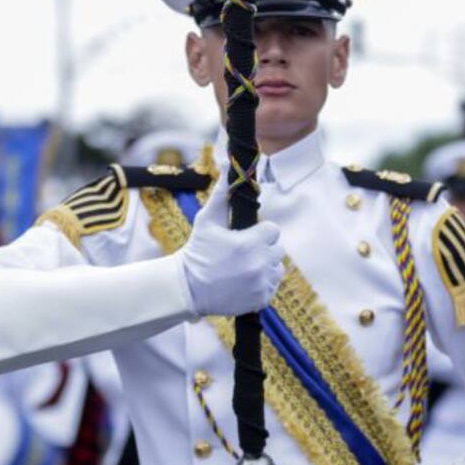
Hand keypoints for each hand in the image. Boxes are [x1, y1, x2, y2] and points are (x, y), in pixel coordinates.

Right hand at [177, 182, 284, 317]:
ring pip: (277, 268)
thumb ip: (222, 193)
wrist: (187, 288)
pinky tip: (243, 281)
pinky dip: (261, 284)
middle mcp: (260, 264)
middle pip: (278, 249)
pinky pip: (271, 286)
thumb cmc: (197, 250)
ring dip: (265, 266)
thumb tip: (228, 165)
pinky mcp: (260, 300)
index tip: (245, 236)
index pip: (272, 230)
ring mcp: (261, 284)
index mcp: (251, 243)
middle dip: (263, 248)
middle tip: (242, 252)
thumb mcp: (207, 220)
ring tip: (242, 267)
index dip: (260, 232)